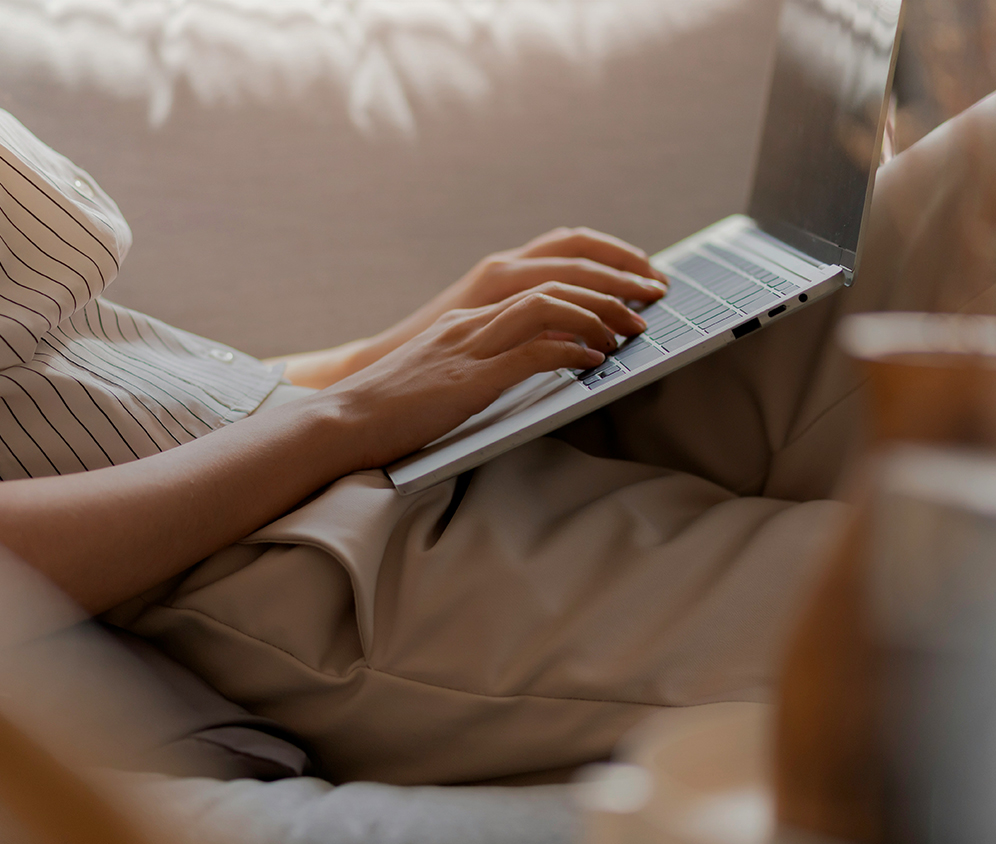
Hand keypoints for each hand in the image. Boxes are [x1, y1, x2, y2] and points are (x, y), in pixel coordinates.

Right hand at [279, 227, 667, 387]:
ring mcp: (469, 345)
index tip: (633, 284)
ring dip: (599, 315)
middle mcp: (473, 318)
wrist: (344, 420)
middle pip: (555, 277)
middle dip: (612, 285)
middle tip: (651, 300)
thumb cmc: (393, 405)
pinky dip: (570, 352)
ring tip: (631, 331)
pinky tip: (594, 361)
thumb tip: (541, 359)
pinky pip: (531, 353)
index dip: (596, 270)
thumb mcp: (447, 368)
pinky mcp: (469, 380)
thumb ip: (488, 357)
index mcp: (470, 313)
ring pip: (548, 305)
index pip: (544, 269)